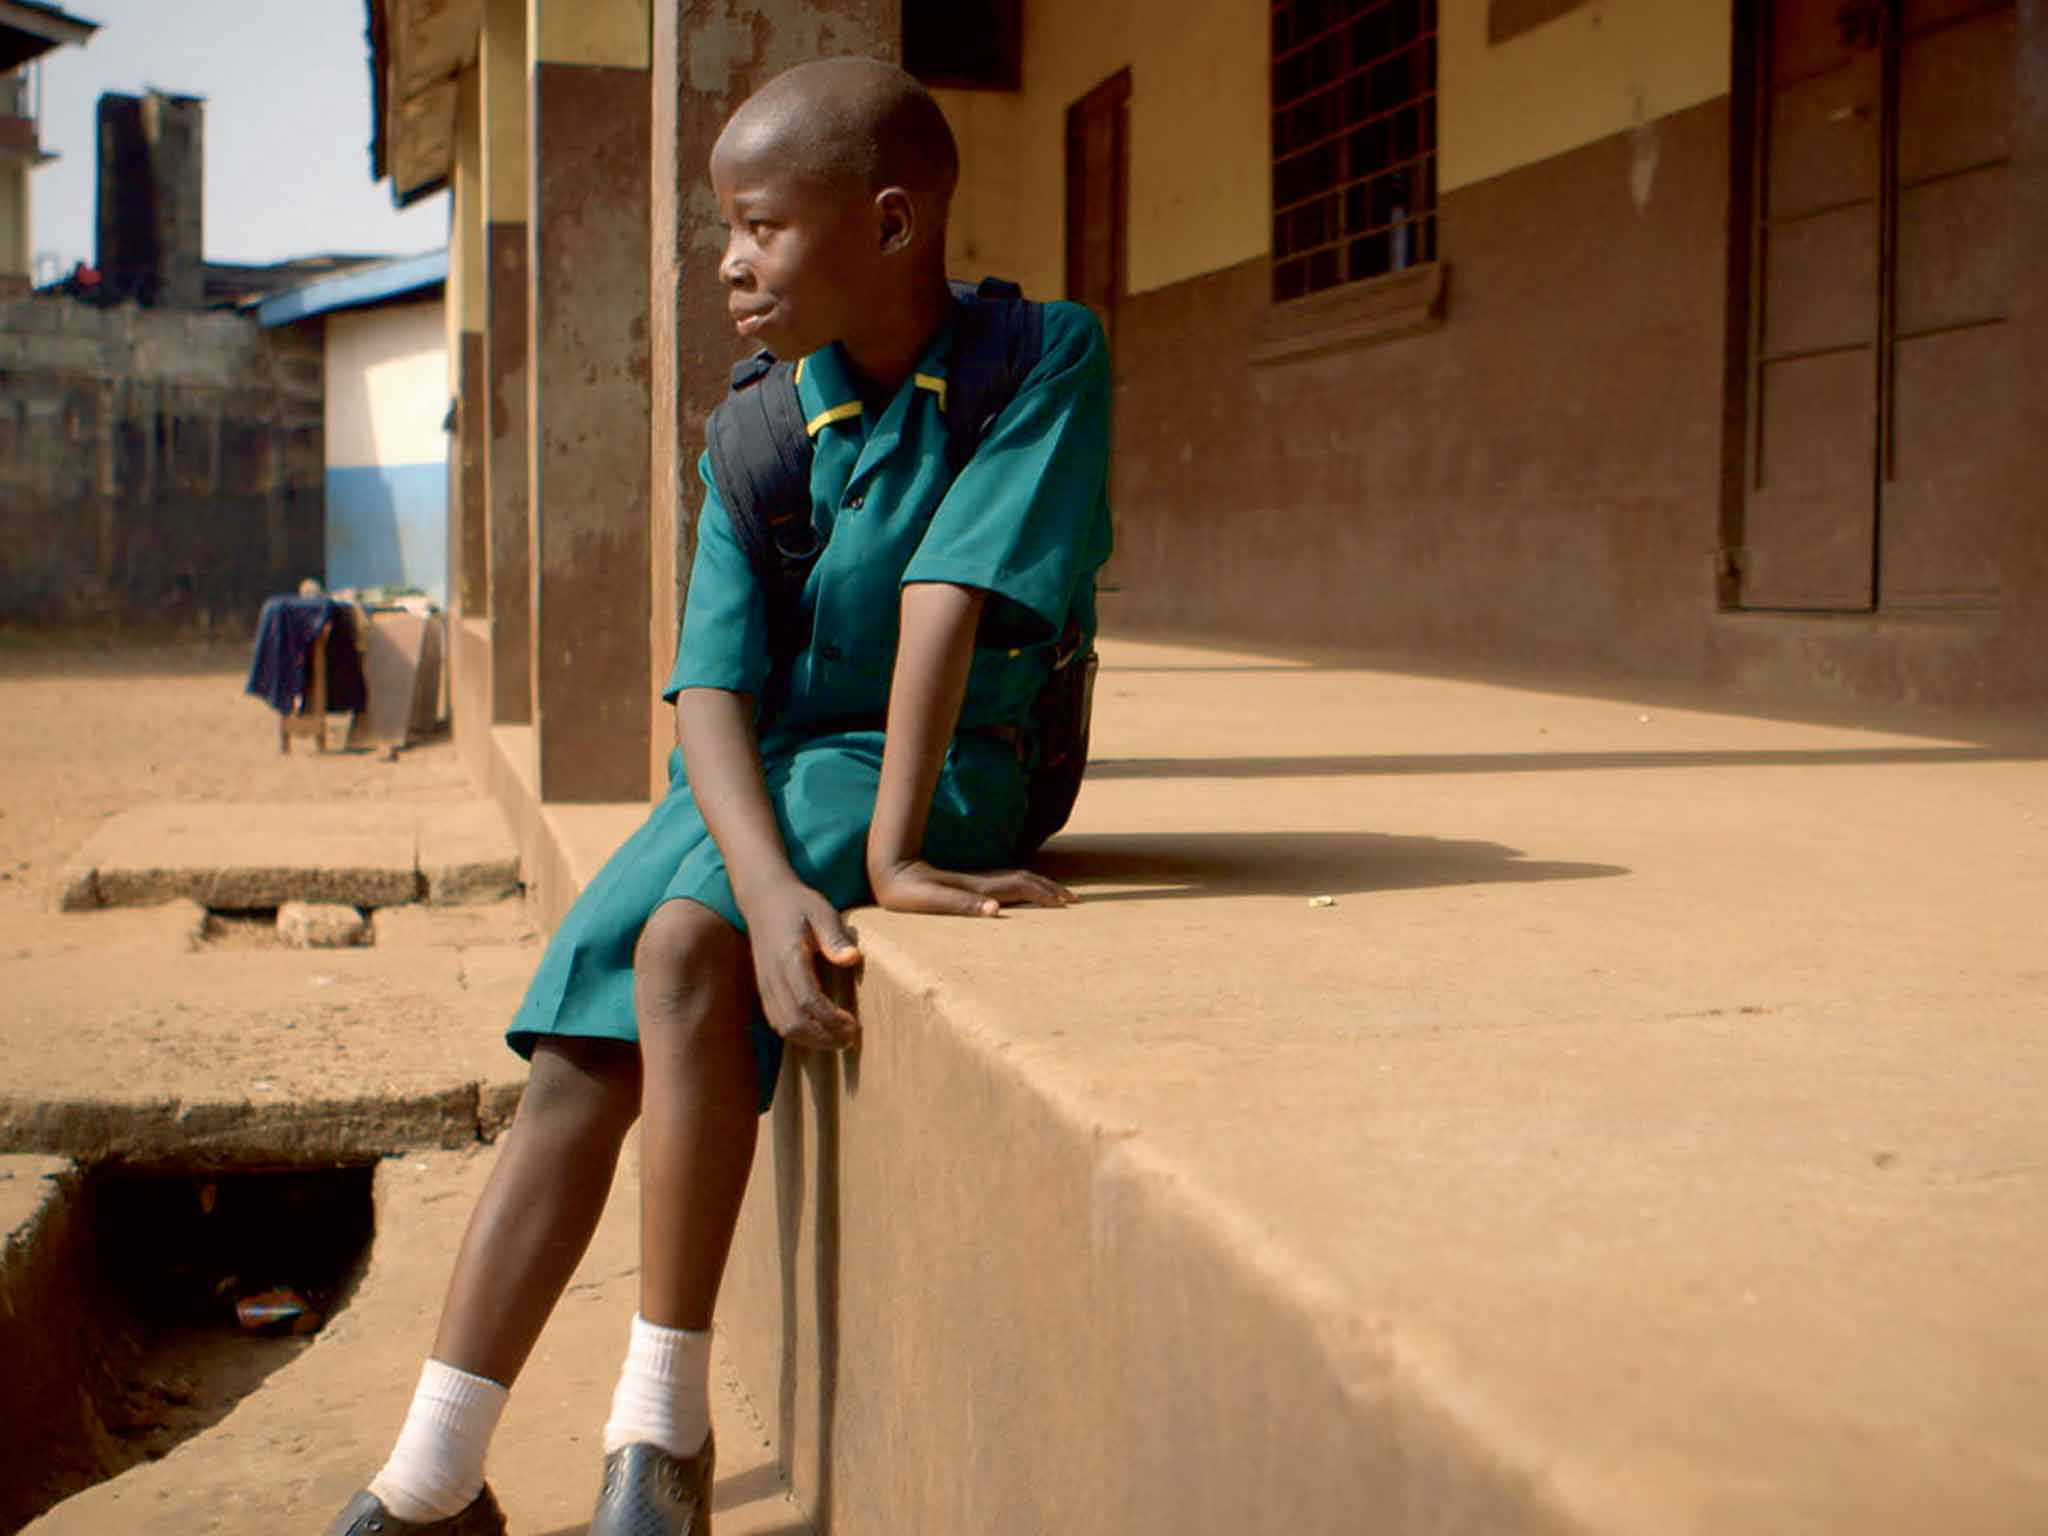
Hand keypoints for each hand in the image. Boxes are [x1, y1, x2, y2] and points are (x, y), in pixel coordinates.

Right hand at [740, 879, 862, 1049]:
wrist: (763, 898)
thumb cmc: (798, 904)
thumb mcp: (821, 911)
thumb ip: (835, 936)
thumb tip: (852, 958)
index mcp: (789, 958)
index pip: (808, 1001)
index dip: (830, 1020)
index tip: (853, 1025)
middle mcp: (773, 976)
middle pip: (795, 1023)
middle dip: (824, 1037)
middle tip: (850, 1039)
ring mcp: (765, 985)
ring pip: (784, 1027)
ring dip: (812, 1040)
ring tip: (838, 1040)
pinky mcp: (763, 989)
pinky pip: (777, 1021)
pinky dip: (798, 1034)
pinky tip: (818, 1032)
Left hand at [867, 858, 1075, 917]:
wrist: (888, 867)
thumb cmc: (905, 891)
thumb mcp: (929, 900)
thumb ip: (962, 905)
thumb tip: (995, 911)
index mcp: (976, 888)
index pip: (1019, 887)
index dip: (1044, 894)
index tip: (1067, 902)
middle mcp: (978, 882)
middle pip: (1024, 880)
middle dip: (1049, 889)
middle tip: (1074, 899)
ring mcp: (973, 881)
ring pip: (1015, 880)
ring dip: (1039, 886)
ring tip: (1057, 894)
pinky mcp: (964, 883)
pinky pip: (1004, 884)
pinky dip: (1022, 887)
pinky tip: (1023, 891)